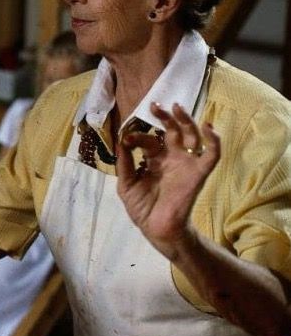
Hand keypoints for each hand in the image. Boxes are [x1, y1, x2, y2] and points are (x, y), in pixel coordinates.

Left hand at [116, 102, 219, 258]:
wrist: (156, 229)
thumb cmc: (142, 208)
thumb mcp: (126, 184)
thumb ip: (124, 163)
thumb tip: (122, 140)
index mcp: (154, 159)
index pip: (149, 139)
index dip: (138, 136)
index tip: (128, 139)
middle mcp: (171, 158)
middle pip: (172, 130)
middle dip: (165, 117)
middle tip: (155, 106)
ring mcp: (185, 164)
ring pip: (191, 136)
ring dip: (186, 120)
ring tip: (177, 107)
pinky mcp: (198, 173)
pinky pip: (211, 154)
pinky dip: (214, 140)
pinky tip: (209, 127)